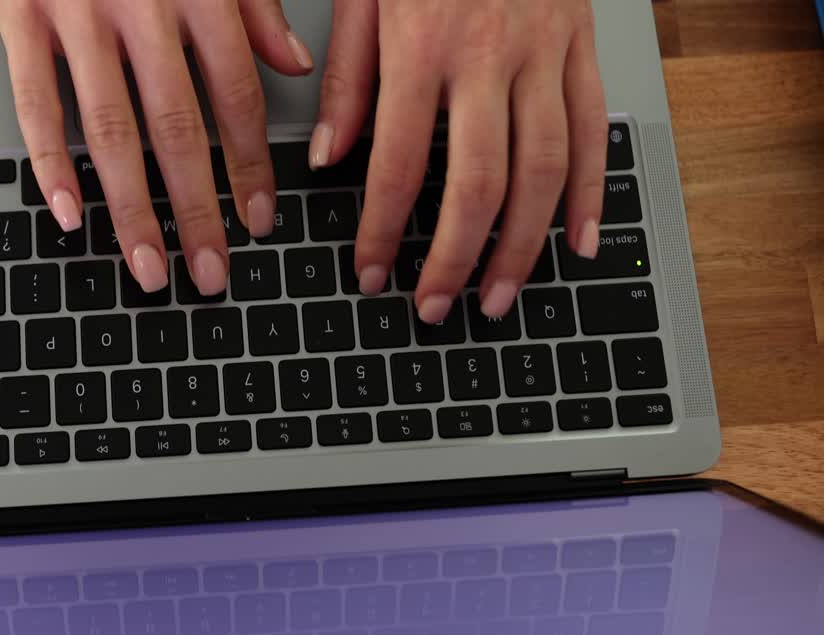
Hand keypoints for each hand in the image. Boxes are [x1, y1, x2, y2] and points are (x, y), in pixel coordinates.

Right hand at [0, 0, 315, 294]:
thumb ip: (254, 3)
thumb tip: (296, 65)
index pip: (236, 94)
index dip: (251, 164)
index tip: (258, 219)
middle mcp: (141, 3)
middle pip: (178, 127)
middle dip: (198, 209)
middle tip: (211, 274)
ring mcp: (76, 9)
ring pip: (109, 128)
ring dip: (131, 207)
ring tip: (148, 266)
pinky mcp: (20, 12)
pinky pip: (34, 100)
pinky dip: (49, 161)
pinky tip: (69, 212)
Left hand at [315, 0, 607, 321]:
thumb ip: (348, 78)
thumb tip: (327, 157)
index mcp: (423, 44)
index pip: (399, 164)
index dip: (384, 230)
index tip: (371, 272)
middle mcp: (489, 55)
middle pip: (480, 182)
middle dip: (455, 258)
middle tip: (435, 306)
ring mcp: (545, 52)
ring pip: (545, 169)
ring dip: (522, 245)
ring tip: (499, 297)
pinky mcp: (582, 45)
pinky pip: (592, 130)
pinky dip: (591, 193)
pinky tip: (578, 242)